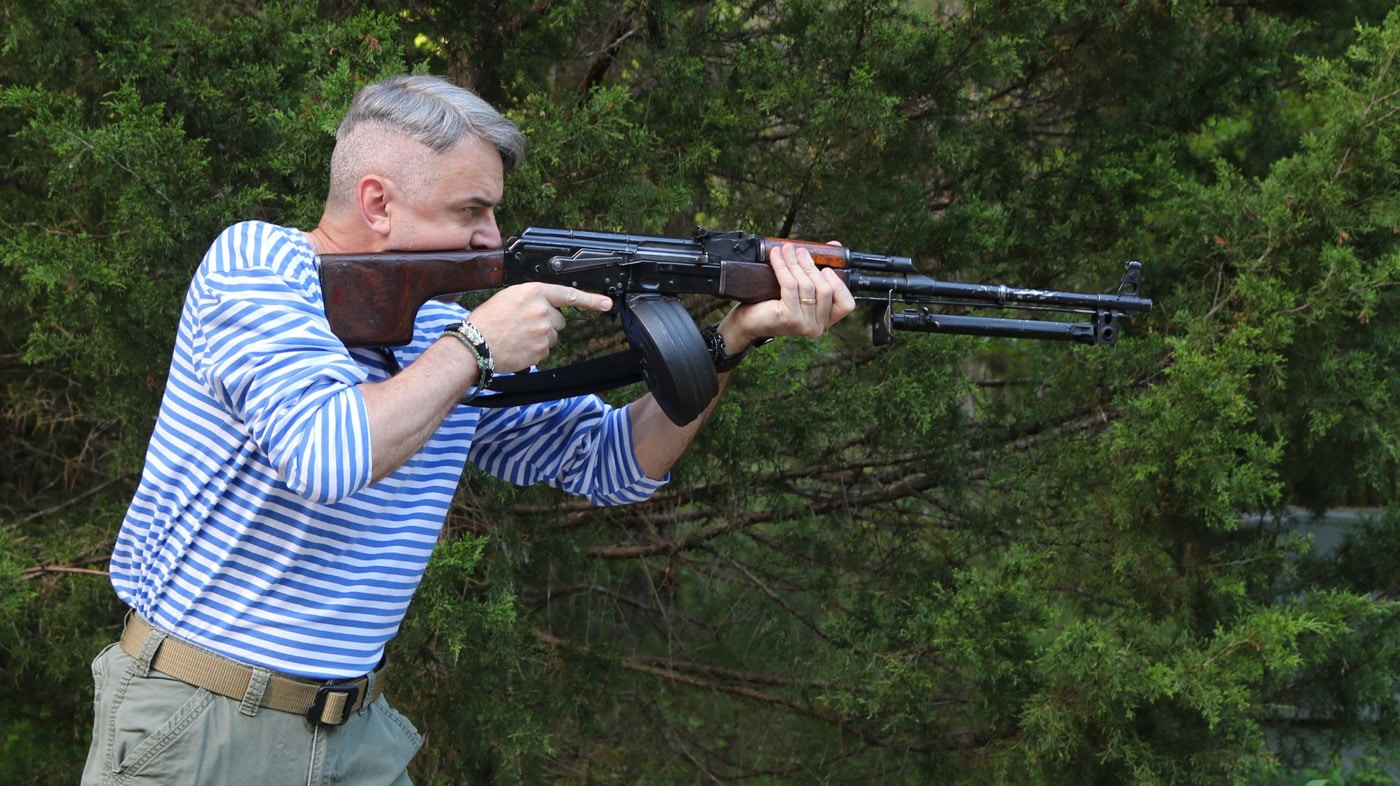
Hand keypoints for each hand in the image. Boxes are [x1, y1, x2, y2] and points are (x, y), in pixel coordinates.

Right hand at [464, 283, 612, 372]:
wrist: (475, 344)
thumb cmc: (486, 321)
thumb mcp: (509, 297)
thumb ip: (532, 299)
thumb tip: (545, 307)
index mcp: (534, 292)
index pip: (569, 294)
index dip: (591, 300)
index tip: (606, 303)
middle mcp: (542, 310)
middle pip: (559, 320)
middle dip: (547, 323)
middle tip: (524, 325)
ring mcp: (543, 332)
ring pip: (552, 336)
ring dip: (541, 338)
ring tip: (518, 336)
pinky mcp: (541, 350)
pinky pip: (545, 351)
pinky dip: (535, 351)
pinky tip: (518, 347)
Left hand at [720, 242, 856, 351]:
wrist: (748, 321)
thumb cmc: (773, 303)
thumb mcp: (798, 288)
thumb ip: (816, 271)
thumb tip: (834, 246)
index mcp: (825, 320)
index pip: (846, 305)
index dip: (840, 284)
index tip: (827, 267)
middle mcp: (818, 326)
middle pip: (826, 290)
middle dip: (812, 266)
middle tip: (800, 250)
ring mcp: (804, 324)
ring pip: (808, 286)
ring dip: (796, 263)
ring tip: (787, 250)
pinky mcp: (790, 318)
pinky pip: (791, 286)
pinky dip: (783, 267)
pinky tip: (776, 256)